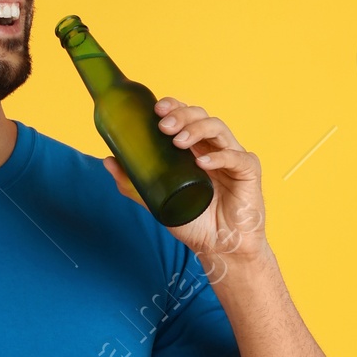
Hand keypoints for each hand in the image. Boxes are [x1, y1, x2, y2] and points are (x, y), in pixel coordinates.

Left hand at [103, 99, 267, 269]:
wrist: (220, 250)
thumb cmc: (195, 224)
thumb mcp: (158, 203)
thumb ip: (135, 184)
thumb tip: (108, 160)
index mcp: (196, 149)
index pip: (187, 117)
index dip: (174, 107)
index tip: (157, 110)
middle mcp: (215, 148)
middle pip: (201, 116)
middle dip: (181, 116)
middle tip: (163, 126)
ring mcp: (233, 157)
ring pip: (218, 128)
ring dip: (197, 129)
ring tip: (178, 141)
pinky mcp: (249, 171)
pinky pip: (236, 157)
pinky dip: (219, 156)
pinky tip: (203, 162)